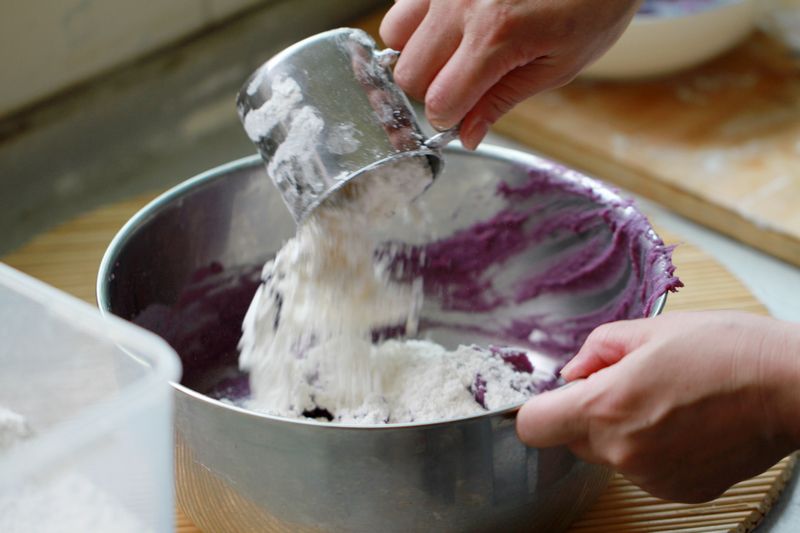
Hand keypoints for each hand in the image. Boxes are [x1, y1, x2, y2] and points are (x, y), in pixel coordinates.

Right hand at [380, 0, 641, 149]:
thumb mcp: (557, 66)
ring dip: (417, 52)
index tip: (462, 116)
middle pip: (408, 74)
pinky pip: (404, 4)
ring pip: (394, 36)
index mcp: (495, 35)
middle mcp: (462, 3)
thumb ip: (502, 101)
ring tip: (452, 50)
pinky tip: (450, 23)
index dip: (449, 120)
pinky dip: (418, 21)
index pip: (439, 102)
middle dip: (432, 90)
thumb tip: (467, 135)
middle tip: (462, 84)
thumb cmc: (593, 4)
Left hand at [516, 311, 799, 502]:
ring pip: (609, 455)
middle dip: (588, 413)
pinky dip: (653, 451)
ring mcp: (652, 477)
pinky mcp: (681, 491)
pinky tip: (684, 424)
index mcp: (606, 407)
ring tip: (666, 401)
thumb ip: (595, 350)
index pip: (533, 425)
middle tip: (628, 384)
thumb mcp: (649, 329)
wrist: (790, 387)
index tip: (558, 396)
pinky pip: (644, 470)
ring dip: (622, 433)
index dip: (540, 408)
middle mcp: (623, 451)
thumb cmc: (726, 350)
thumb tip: (572, 372)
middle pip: (572, 439)